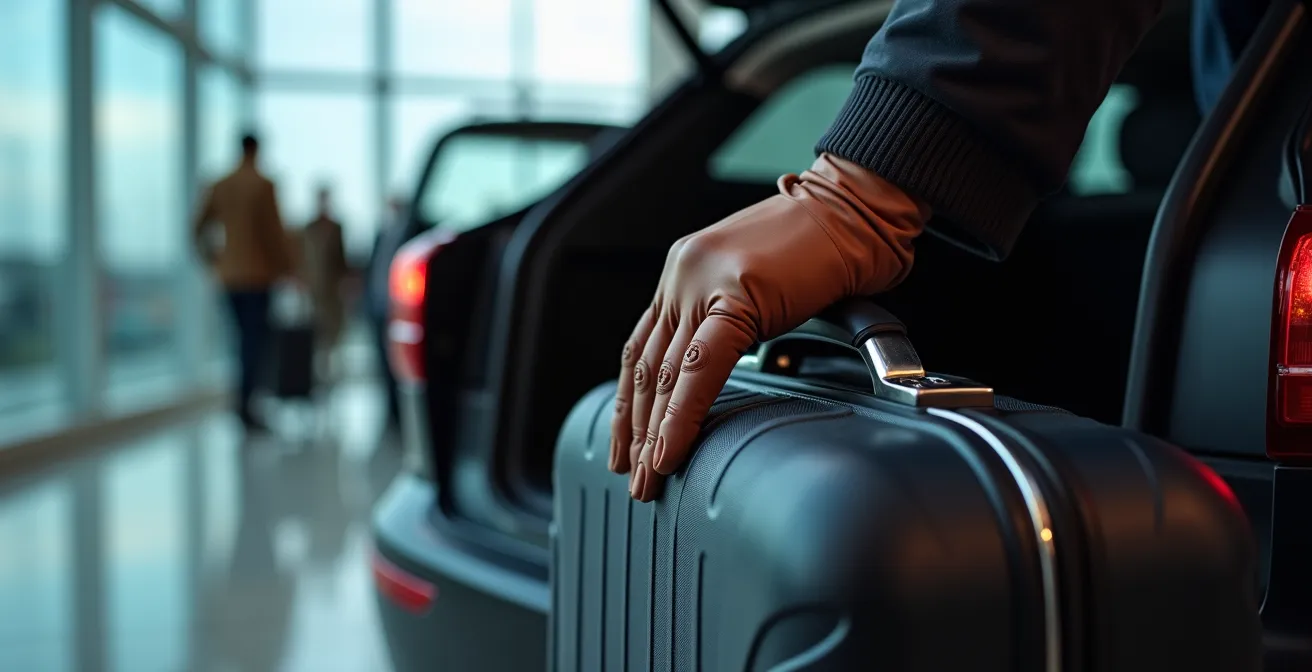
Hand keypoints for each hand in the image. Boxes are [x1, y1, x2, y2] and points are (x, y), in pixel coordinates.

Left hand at [610, 154, 928, 501]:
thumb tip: (715, 371)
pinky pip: (701, 365)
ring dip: (654, 430)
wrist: (856, 206)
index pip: (643, 348)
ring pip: (666, 371)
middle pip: (646, 365)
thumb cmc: (822, 246)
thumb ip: (729, 319)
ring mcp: (703, 280)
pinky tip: (673, 445)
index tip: (628, 446)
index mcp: (683, 272)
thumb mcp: (757, 285)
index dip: (631, 403)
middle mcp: (682, 274)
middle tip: (635, 477)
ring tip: (652, 475)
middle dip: (636, 428)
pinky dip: (683, 412)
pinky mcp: (737, 293)